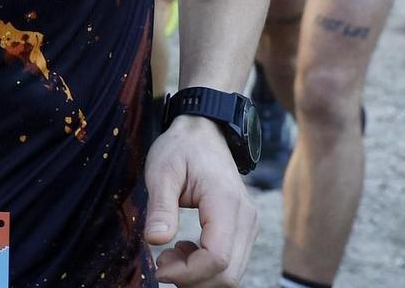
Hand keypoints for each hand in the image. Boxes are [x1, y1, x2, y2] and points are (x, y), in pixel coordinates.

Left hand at [142, 115, 256, 286]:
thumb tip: (155, 241)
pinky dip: (206, 269)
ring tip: (171, 254)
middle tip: (162, 262)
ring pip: (231, 275)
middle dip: (192, 280)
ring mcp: (249, 226)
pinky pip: (230, 264)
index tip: (159, 265)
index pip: (216, 259)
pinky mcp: (244, 230)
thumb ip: (161, 207)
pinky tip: (184, 249)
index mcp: (226, 203)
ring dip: (199, 276)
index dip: (187, 273)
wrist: (204, 131)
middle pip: (228, 275)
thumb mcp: (162, 171)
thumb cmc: (181, 148)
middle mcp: (246, 218)